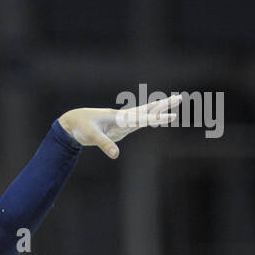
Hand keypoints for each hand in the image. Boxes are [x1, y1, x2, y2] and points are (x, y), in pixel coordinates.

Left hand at [58, 94, 182, 158]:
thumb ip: (104, 145)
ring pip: (145, 114)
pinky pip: (139, 122)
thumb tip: (116, 156)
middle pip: (147, 110)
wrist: (74, 122)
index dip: (156, 119)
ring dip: (159, 110)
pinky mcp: (122, 127)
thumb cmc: (82, 126)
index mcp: (119, 117)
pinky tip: (158, 118)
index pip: (141, 118)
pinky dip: (150, 119)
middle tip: (179, 98)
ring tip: (174, 104)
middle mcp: (124, 117)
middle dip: (163, 105)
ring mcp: (124, 121)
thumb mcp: (92, 136)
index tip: (169, 117)